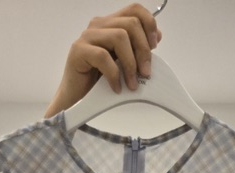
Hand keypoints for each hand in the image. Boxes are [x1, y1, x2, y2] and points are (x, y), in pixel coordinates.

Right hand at [45, 4, 162, 116]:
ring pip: (119, 37)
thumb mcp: (124, 63)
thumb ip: (137, 48)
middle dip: (143, 50)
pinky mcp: (78, 51)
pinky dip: (114, 74)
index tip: (154, 46)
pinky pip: (103, 56)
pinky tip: (116, 88)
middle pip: (130, 24)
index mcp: (111, 24)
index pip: (134, 10)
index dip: (148, 24)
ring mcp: (87, 37)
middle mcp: (99, 26)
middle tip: (146, 73)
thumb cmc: (99, 82)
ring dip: (130, 63)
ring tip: (132, 84)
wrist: (77, 100)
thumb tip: (157, 36)